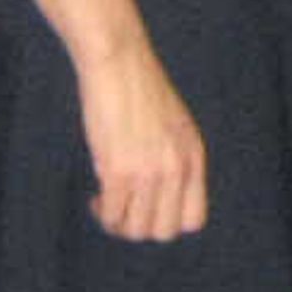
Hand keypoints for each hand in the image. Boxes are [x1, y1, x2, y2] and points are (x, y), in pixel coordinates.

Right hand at [78, 40, 208, 241]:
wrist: (118, 60)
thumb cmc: (138, 88)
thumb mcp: (172, 124)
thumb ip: (172, 157)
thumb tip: (158, 196)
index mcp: (193, 156)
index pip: (194, 220)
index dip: (168, 221)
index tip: (149, 209)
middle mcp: (176, 168)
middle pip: (164, 231)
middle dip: (140, 228)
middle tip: (123, 211)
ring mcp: (149, 171)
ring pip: (137, 230)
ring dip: (119, 224)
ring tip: (107, 204)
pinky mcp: (119, 169)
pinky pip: (113, 214)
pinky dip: (103, 212)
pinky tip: (97, 197)